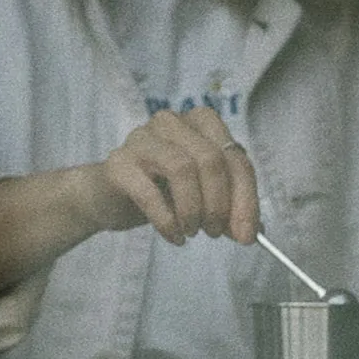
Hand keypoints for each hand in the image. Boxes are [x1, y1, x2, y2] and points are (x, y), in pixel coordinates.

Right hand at [93, 105, 260, 253]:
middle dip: (219, 204)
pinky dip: (167, 221)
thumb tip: (251, 233)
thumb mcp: (201, 198)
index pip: (235, 157)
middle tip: (215, 232)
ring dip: (193, 209)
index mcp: (200, 123)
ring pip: (182, 168)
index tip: (247, 235)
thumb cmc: (159, 191)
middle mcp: (172, 123)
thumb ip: (228, 210)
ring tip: (192, 231)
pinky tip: (174, 236)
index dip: (246, 199)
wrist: (107, 197)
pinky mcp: (119, 163)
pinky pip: (150, 192)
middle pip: (211, 159)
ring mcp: (143, 139)